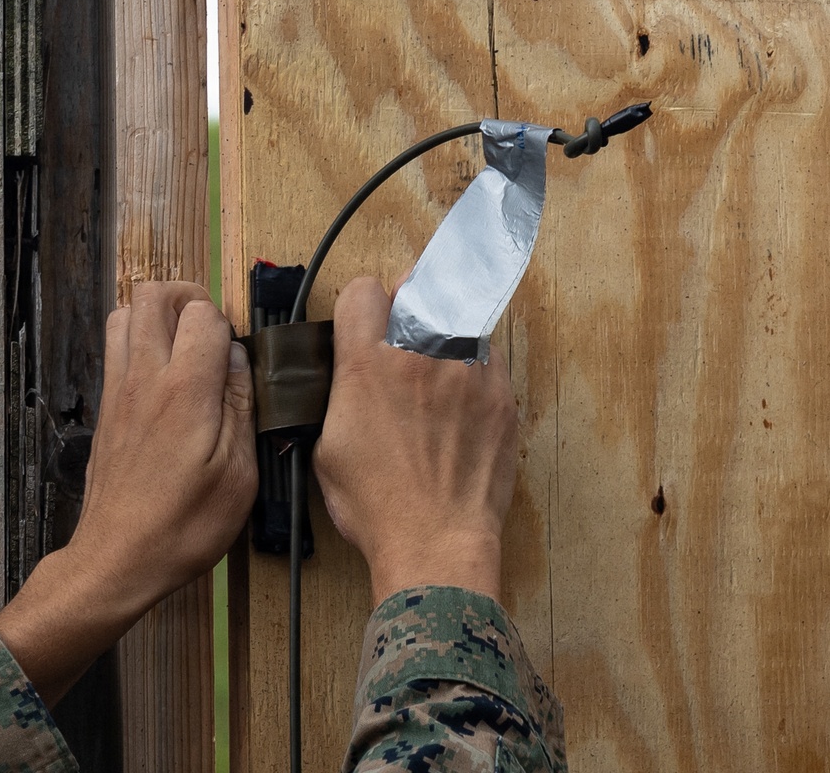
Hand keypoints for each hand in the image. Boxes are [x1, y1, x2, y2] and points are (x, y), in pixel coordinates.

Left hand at [0, 282, 256, 706]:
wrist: (118, 558)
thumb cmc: (187, 524)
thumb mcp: (239, 473)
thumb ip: (243, 405)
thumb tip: (240, 357)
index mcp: (186, 391)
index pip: (202, 314)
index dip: (229, 323)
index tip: (242, 354)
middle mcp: (145, 378)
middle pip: (153, 295)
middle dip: (189, 297)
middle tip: (215, 330)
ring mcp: (119, 390)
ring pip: (125, 313)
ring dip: (159, 315)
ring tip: (189, 345)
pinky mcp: (107, 408)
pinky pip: (116, 347)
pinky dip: (140, 340)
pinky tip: (167, 377)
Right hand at [313, 277, 516, 606]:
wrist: (436, 540)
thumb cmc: (377, 504)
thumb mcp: (329, 446)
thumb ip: (342, 392)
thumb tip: (354, 373)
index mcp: (367, 365)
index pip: (363, 290)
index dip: (363, 307)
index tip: (368, 325)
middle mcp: (419, 354)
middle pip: (416, 290)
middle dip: (408, 309)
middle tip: (407, 342)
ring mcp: (467, 370)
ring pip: (457, 318)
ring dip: (445, 336)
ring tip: (439, 378)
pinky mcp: (500, 392)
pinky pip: (487, 356)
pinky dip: (475, 368)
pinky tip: (464, 402)